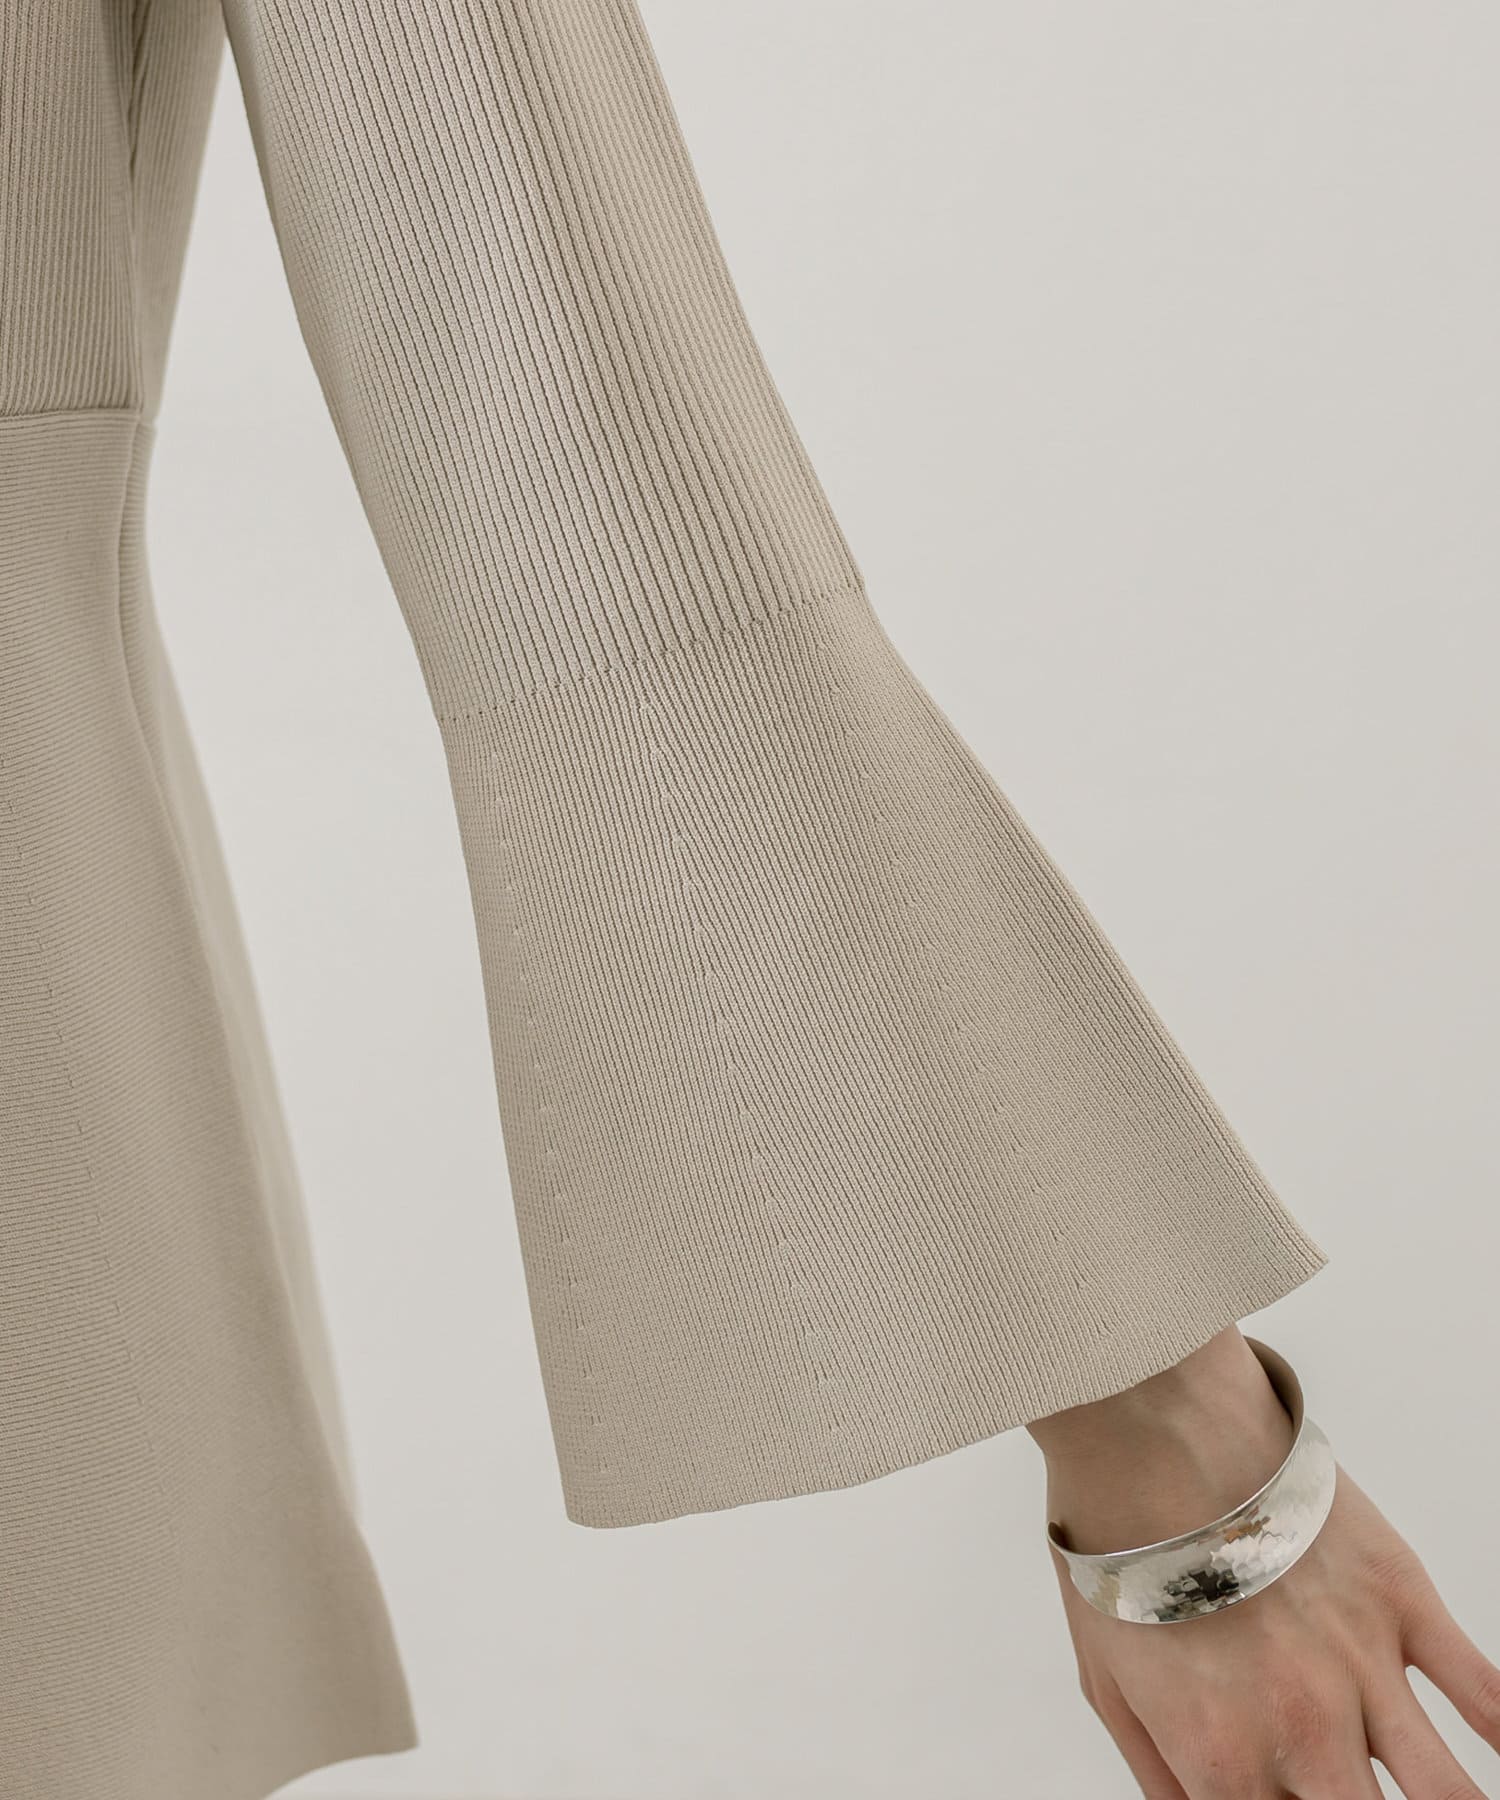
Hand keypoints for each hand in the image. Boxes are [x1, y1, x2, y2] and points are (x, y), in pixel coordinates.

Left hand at [1028, 1328, 1499, 1796]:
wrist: (1148, 1440)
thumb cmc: (1121, 1550)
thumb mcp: (1107, 1683)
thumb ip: (1158, 1774)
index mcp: (1223, 1762)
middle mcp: (1302, 1733)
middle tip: (1356, 1797)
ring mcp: (1359, 1668)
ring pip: (1446, 1791)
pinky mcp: (1398, 1599)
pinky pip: (1480, 1689)